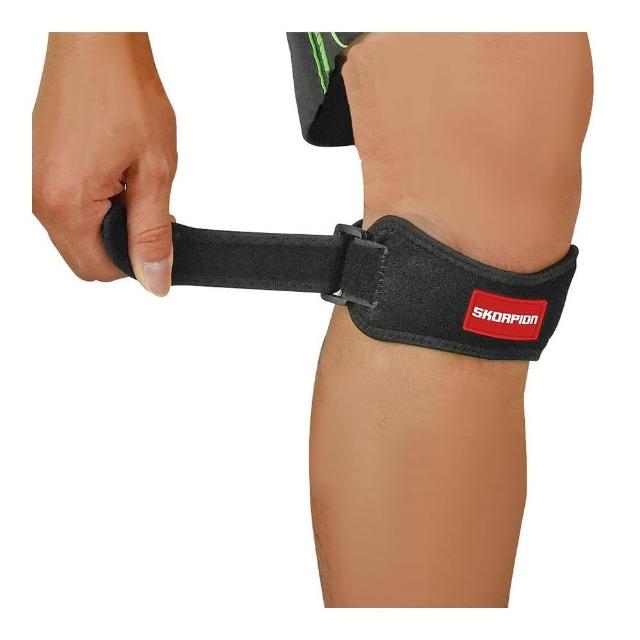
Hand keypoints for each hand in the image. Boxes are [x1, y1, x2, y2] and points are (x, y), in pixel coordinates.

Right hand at [32, 32, 176, 294]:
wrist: (96, 42)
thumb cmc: (124, 92)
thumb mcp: (154, 171)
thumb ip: (153, 234)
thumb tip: (155, 280)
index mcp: (65, 204)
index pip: (99, 270)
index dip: (134, 262)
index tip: (155, 233)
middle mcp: (38, 197)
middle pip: (82, 257)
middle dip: (119, 243)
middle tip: (145, 203)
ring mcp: (31, 180)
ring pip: (73, 233)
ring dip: (106, 221)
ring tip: (129, 181)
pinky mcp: (33, 165)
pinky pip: (63, 205)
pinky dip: (90, 202)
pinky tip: (111, 171)